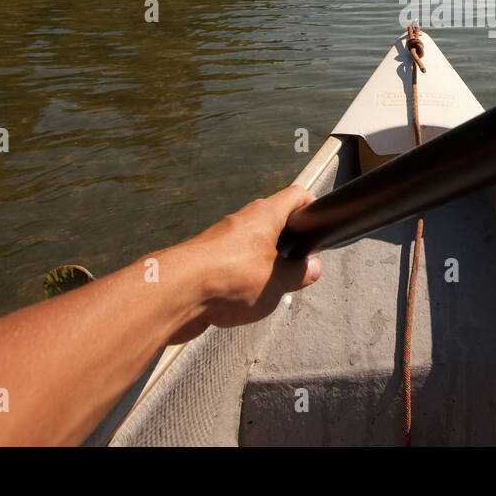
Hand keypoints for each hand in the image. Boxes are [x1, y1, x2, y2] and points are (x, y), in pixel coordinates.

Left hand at [166, 185, 322, 343]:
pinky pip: (231, 263)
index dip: (311, 206)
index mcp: (265, 215)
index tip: (319, 226)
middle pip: (273, 222)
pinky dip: (241, 278)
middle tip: (298, 268)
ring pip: (251, 245)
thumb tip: (312, 268)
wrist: (176, 293)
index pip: (295, 195)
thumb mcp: (278, 282)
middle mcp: (242, 220)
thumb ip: (299, 274)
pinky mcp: (204, 260)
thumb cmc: (232, 278)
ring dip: (264, 264)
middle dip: (288, 244)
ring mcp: (220, 239)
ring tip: (270, 289)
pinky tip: (242, 300)